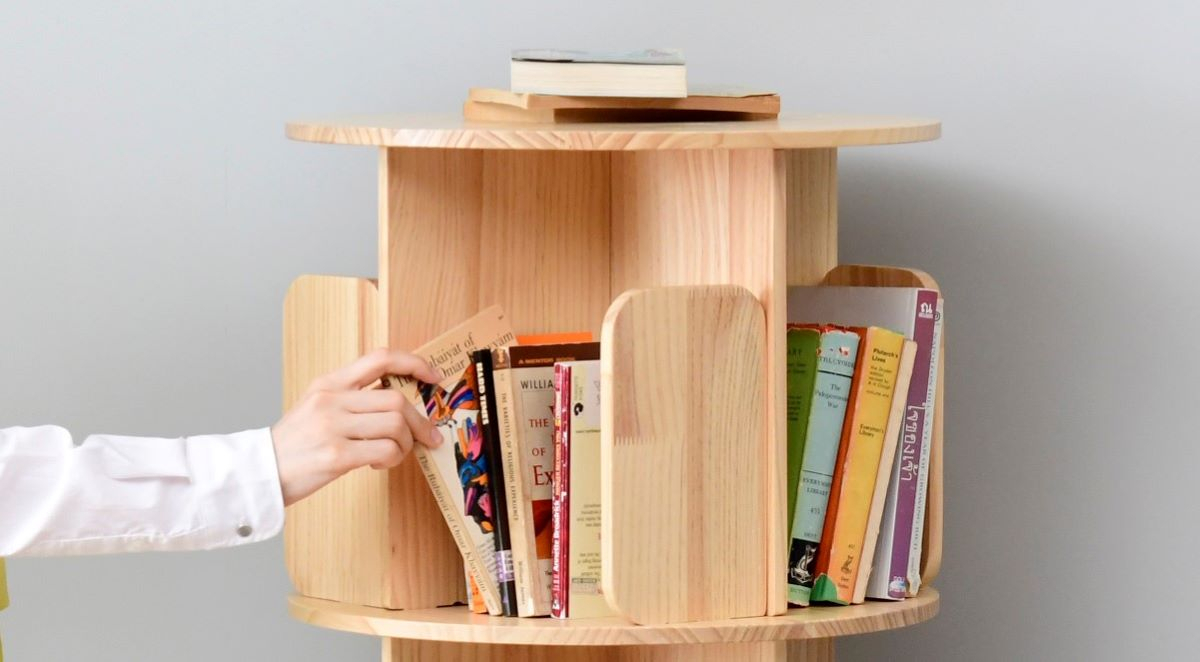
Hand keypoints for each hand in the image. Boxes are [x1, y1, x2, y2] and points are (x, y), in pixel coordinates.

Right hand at [270, 349, 442, 505]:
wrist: (259, 472)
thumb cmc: (294, 443)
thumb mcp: (316, 407)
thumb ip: (352, 399)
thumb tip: (399, 404)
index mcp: (329, 382)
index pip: (380, 358)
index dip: (413, 363)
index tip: (433, 376)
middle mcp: (331, 398)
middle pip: (396, 400)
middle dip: (420, 421)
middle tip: (428, 436)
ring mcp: (332, 426)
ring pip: (395, 425)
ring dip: (405, 444)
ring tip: (393, 453)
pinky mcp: (336, 454)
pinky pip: (385, 451)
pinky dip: (392, 459)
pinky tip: (378, 464)